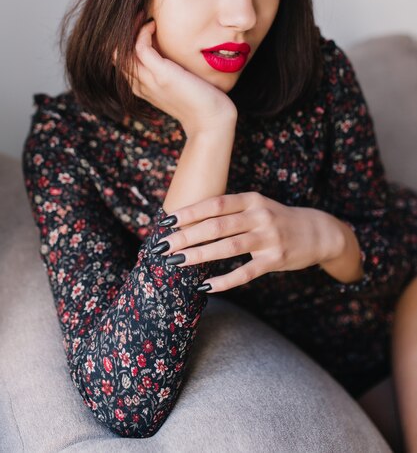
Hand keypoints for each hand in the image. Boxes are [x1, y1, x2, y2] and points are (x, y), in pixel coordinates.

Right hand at [114, 15, 236, 134]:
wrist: (211, 122)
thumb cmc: (201, 104)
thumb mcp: (179, 86)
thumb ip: (170, 73)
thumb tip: (173, 53)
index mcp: (143, 89)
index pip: (120, 64)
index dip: (124, 44)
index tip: (138, 27)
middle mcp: (141, 85)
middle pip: (115, 57)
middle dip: (122, 34)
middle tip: (137, 16)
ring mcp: (149, 80)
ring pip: (121, 52)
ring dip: (130, 29)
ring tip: (142, 16)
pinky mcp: (161, 75)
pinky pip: (140, 47)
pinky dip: (143, 32)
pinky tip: (153, 25)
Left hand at [154, 192, 344, 292]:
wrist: (318, 232)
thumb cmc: (277, 219)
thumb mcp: (257, 206)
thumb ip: (230, 210)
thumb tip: (190, 220)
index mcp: (251, 199)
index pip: (215, 204)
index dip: (189, 212)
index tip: (166, 221)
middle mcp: (260, 215)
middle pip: (217, 225)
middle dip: (187, 235)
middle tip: (163, 245)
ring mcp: (269, 238)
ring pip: (229, 247)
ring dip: (199, 255)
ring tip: (176, 262)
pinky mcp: (275, 260)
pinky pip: (246, 272)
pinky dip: (224, 280)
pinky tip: (205, 286)